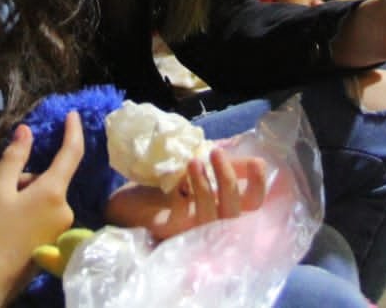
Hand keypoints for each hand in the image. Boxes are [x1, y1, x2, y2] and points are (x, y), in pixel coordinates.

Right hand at [0, 112, 82, 282]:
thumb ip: (14, 158)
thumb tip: (26, 131)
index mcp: (55, 192)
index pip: (71, 153)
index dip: (73, 131)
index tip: (72, 114)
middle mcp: (64, 210)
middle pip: (46, 180)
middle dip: (22, 178)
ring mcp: (60, 229)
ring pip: (41, 198)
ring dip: (18, 196)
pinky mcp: (52, 243)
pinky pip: (40, 215)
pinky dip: (23, 211)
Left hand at [105, 149, 267, 241]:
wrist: (126, 197)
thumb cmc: (165, 184)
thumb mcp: (198, 168)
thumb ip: (223, 165)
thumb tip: (255, 158)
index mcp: (221, 207)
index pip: (251, 205)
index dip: (259, 186)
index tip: (259, 162)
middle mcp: (210, 224)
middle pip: (234, 214)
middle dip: (229, 181)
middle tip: (215, 152)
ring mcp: (190, 231)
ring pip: (210, 219)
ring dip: (205, 188)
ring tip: (193, 162)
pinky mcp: (168, 232)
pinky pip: (182, 220)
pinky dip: (182, 198)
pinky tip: (176, 181)